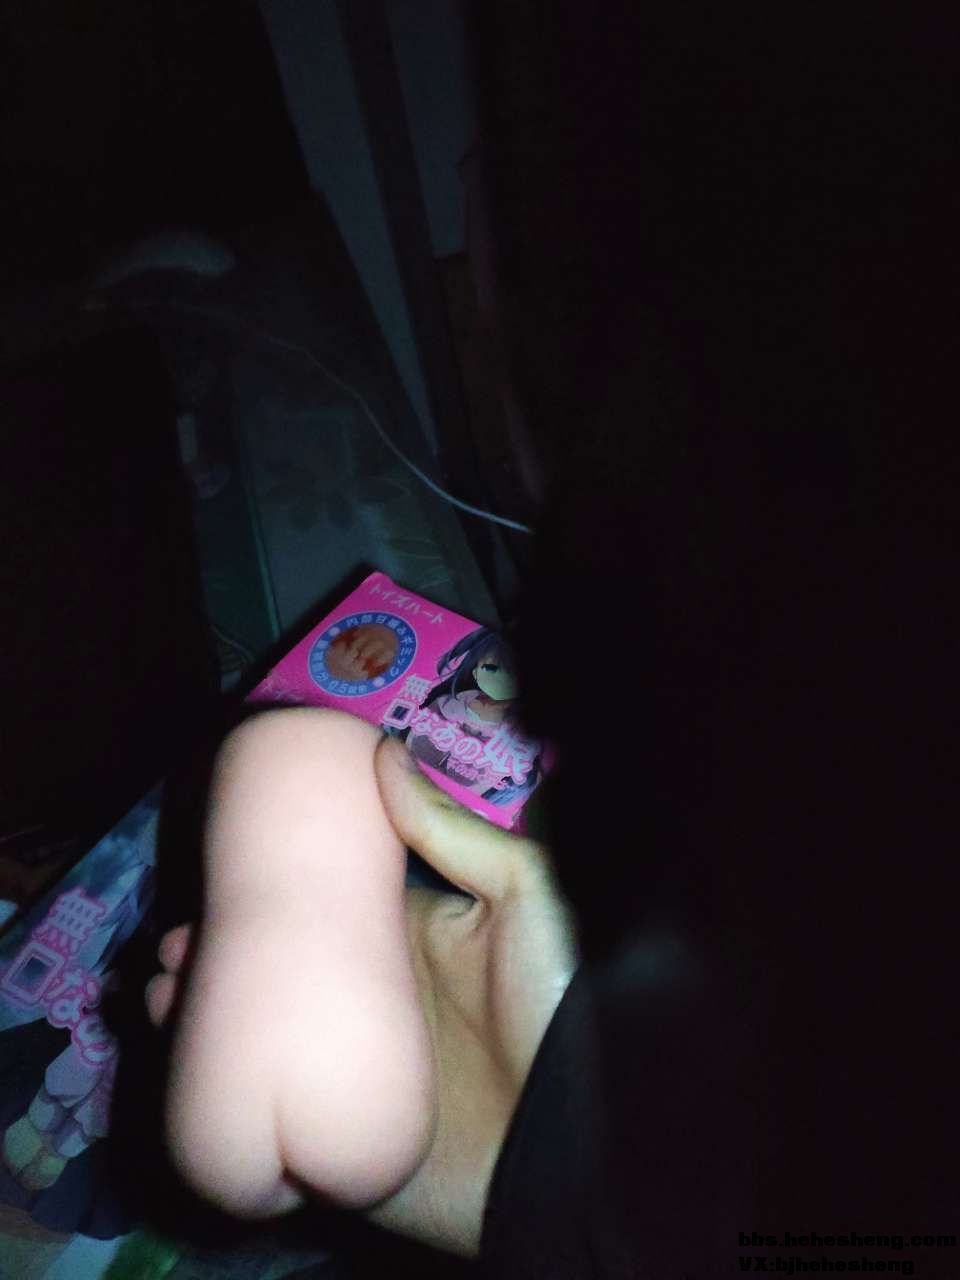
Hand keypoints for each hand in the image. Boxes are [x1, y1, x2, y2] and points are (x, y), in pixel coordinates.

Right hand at [145, 736, 577, 1258]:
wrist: (562, 1132)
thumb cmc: (547, 1000)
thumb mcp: (520, 895)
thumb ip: (453, 829)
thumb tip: (385, 751)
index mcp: (407, 939)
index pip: (322, 905)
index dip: (268, 889)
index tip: (217, 872)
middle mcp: (367, 996)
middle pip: (275, 964)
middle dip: (215, 948)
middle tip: (178, 938)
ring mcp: (343, 1061)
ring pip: (252, 1025)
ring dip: (196, 1000)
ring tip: (164, 979)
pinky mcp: (330, 1122)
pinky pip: (254, 1095)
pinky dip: (205, 1067)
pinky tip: (173, 1033)